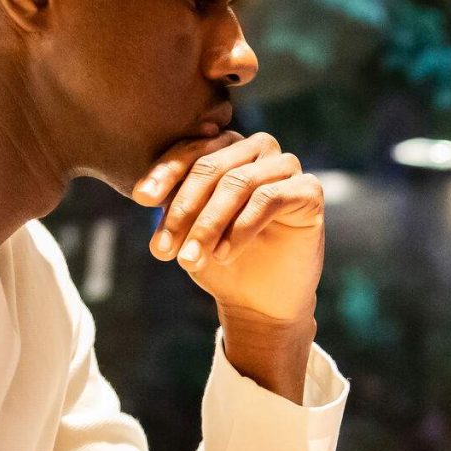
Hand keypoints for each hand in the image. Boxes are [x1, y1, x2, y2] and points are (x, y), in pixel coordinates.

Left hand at [132, 130, 325, 329]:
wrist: (259, 302)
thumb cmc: (219, 259)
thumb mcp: (185, 229)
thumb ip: (171, 203)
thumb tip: (143, 193)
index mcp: (226, 148)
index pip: (192, 151)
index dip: (165, 174)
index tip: (141, 200)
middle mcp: (258, 149)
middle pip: (212, 167)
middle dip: (183, 210)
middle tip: (163, 250)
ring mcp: (286, 167)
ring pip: (238, 183)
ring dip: (208, 225)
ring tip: (189, 260)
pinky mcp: (309, 190)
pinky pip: (269, 198)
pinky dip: (241, 228)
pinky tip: (223, 255)